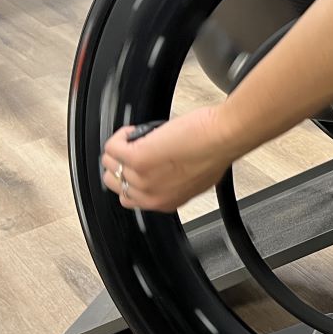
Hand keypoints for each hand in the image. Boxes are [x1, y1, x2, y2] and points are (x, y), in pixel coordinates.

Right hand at [101, 106, 236, 212]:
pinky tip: (134, 131)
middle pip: (114, 183)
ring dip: (119, 148)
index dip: (130, 178)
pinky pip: (111, 147)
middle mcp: (150, 195)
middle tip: (132, 149)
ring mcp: (141, 177)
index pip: (130, 198)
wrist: (223, 138)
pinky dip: (120, 136)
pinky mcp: (136, 157)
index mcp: (164, 202)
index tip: (134, 165)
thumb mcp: (196, 181)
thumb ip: (175, 184)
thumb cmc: (217, 153)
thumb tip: (164, 173)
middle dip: (120, 164)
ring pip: (109, 164)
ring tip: (136, 138)